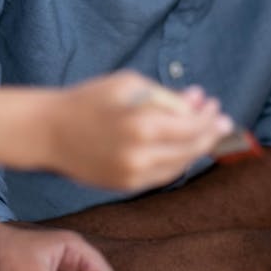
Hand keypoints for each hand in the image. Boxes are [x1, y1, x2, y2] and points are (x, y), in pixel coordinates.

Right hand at [40, 70, 233, 190]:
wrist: (49, 131)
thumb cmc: (89, 99)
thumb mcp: (129, 84)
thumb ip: (165, 96)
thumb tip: (197, 102)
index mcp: (142, 125)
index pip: (190, 126)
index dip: (208, 118)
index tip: (218, 107)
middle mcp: (140, 155)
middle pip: (189, 148)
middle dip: (209, 134)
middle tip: (222, 121)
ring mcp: (132, 175)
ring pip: (178, 166)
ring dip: (195, 149)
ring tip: (204, 132)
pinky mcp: (124, 186)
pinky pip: (161, 176)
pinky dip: (176, 162)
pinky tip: (181, 147)